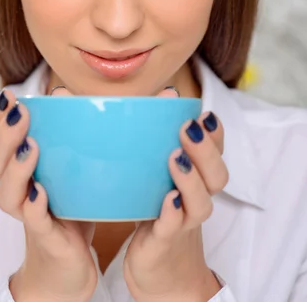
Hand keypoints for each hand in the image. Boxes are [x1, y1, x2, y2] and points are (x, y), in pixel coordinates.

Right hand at [0, 88, 96, 301]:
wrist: (69, 264)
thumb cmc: (69, 207)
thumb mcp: (70, 168)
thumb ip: (69, 132)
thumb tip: (67, 94)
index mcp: (21, 169)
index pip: (2, 139)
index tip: (8, 95)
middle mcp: (17, 190)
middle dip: (4, 136)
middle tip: (19, 113)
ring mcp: (27, 214)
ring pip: (7, 193)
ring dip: (16, 168)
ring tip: (30, 147)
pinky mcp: (44, 236)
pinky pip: (33, 221)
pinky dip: (34, 206)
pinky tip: (41, 192)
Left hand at [123, 91, 227, 301]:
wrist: (160, 274)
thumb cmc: (158, 216)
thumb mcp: (160, 179)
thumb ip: (159, 146)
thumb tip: (157, 101)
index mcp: (197, 182)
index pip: (216, 155)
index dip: (216, 136)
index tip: (206, 114)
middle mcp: (197, 201)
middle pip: (217, 177)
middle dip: (205, 151)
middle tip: (189, 128)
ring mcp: (183, 223)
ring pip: (201, 204)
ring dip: (190, 179)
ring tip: (176, 157)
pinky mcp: (164, 242)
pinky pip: (172, 228)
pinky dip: (172, 214)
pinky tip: (167, 200)